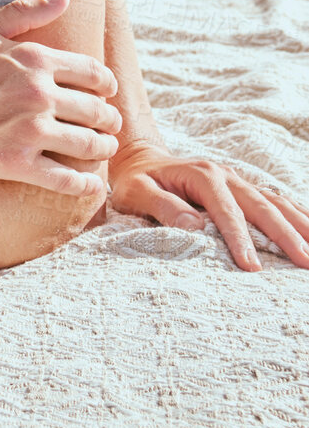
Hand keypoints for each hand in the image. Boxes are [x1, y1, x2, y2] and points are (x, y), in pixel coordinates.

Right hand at [0, 0, 119, 196]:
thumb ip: (23, 12)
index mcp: (32, 58)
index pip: (92, 72)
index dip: (106, 84)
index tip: (106, 92)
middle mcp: (38, 93)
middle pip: (97, 110)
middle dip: (109, 118)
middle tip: (110, 125)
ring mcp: (29, 131)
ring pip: (89, 145)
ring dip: (103, 149)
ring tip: (102, 151)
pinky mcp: (16, 166)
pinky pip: (66, 180)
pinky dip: (85, 185)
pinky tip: (90, 186)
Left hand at [109, 140, 308, 271]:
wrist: (142, 159)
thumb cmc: (137, 180)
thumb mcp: (136, 191)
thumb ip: (163, 206)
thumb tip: (194, 227)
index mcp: (201, 175)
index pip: (226, 210)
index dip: (240, 238)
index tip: (253, 267)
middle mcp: (225, 174)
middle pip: (262, 205)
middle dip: (285, 235)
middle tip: (305, 263)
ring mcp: (238, 180)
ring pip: (277, 202)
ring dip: (301, 225)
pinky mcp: (244, 189)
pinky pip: (277, 201)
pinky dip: (298, 215)